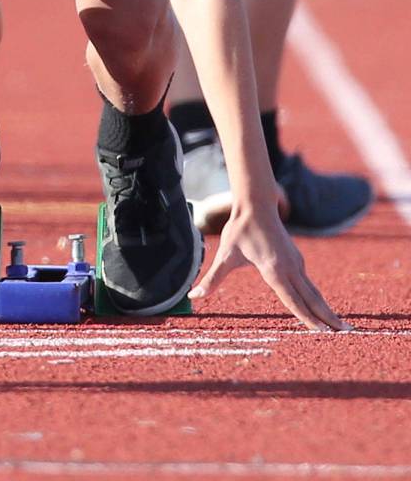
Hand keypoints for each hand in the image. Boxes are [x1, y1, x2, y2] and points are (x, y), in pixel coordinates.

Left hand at [189, 205, 348, 331]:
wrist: (256, 205)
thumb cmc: (239, 230)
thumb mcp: (224, 255)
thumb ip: (212, 279)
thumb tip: (193, 296)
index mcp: (274, 270)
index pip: (293, 300)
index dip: (308, 319)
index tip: (324, 333)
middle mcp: (290, 268)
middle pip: (312, 298)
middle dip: (329, 318)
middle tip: (347, 334)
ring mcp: (296, 263)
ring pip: (314, 292)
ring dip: (327, 309)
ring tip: (341, 327)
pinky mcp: (297, 260)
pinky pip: (309, 284)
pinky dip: (318, 299)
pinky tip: (323, 310)